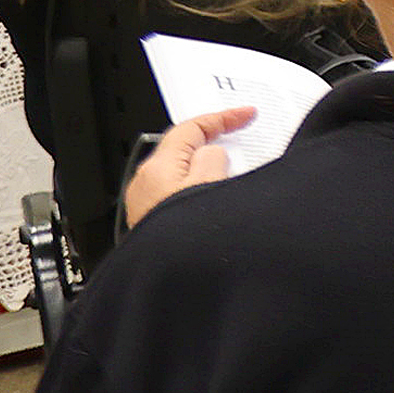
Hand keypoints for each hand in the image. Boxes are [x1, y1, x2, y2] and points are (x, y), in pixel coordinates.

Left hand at [125, 106, 253, 225]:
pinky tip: (219, 202)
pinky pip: (183, 195)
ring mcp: (148, 204)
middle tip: (242, 140)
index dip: (222, 118)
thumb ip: (213, 160)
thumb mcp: (210, 186)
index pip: (190, 129)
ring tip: (236, 176)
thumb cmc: (185, 237)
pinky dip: (203, 190)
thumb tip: (212, 155)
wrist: (169, 277)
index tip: (247, 115)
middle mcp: (146, 183)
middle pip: (183, 150)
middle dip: (214, 144)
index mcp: (157, 168)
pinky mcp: (156, 224)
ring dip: (211, 171)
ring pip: (184, 175)